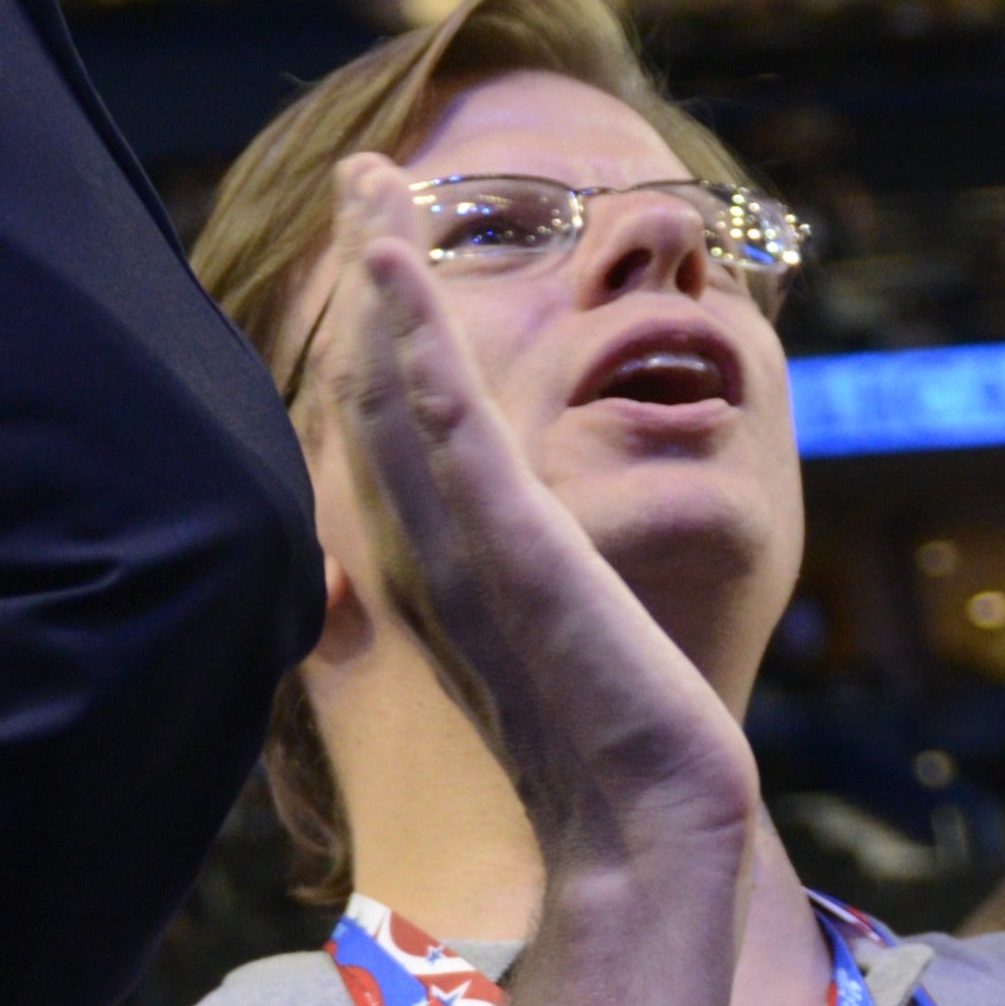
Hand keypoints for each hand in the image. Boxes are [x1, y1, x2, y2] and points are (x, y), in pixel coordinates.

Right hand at [317, 189, 757, 870]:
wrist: (643, 832)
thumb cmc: (614, 770)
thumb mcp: (565, 660)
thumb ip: (529, 607)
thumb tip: (526, 579)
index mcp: (441, 569)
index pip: (395, 429)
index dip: (378, 333)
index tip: (377, 254)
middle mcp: (431, 545)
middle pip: (379, 382)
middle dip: (370, 272)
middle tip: (361, 173)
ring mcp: (462, 540)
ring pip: (399, 381)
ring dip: (381, 271)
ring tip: (371, 178)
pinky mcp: (508, 540)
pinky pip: (445, 417)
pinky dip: (409, 334)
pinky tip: (392, 263)